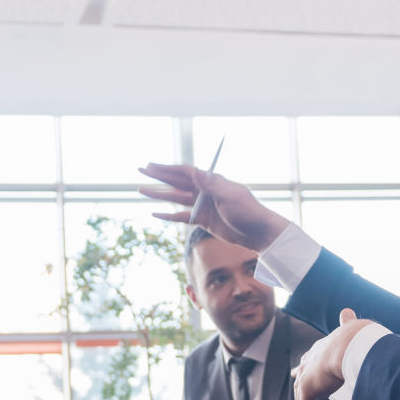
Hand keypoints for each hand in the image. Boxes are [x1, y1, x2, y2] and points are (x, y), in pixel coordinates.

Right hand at [137, 162, 290, 250]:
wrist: (258, 232)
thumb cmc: (248, 211)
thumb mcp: (230, 197)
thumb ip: (211, 185)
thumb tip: (196, 171)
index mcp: (212, 181)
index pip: (185, 172)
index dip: (168, 169)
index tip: (152, 166)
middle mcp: (205, 191)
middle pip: (177, 182)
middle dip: (159, 176)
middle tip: (141, 170)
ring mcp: (203, 205)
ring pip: (176, 198)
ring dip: (159, 194)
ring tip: (141, 190)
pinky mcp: (203, 220)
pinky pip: (181, 216)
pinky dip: (168, 215)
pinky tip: (155, 213)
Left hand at [290, 309, 372, 399]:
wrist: (350, 344)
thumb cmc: (355, 336)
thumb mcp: (351, 328)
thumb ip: (348, 322)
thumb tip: (347, 311)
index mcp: (320, 349)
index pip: (310, 358)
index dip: (306, 365)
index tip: (300, 368)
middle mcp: (310, 362)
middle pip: (301, 377)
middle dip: (299, 385)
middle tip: (296, 392)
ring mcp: (307, 377)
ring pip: (300, 398)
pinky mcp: (308, 391)